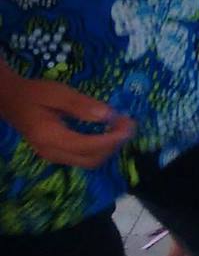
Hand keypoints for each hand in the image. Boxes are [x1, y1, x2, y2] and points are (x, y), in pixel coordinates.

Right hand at [0, 75, 134, 168]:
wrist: (12, 100)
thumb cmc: (35, 94)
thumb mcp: (58, 93)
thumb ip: (81, 105)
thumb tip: (108, 115)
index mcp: (50, 138)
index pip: (87, 146)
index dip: (112, 138)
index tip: (129, 124)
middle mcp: (52, 153)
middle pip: (91, 160)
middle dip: (114, 145)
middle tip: (129, 124)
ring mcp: (54, 156)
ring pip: (88, 162)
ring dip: (109, 148)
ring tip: (122, 126)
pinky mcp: (58, 153)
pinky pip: (83, 157)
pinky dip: (100, 148)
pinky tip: (109, 131)